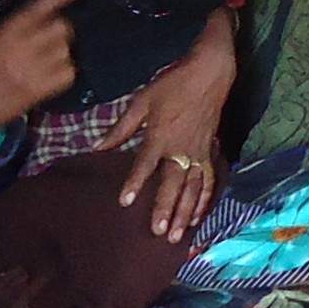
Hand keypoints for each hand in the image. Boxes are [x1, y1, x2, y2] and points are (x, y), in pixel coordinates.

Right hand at [0, 0, 80, 142]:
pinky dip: (63, 74)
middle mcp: (21, 46)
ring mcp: (34, 69)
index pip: (37, 8)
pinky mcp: (42, 90)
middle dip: (58, 32)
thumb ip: (13, 28)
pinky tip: (48, 77)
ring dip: (60, 53)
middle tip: (45, 43)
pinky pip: (69, 73)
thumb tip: (41, 18)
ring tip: (42, 62)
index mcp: (4, 32)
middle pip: (62, 27)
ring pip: (67, 50)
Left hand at [95, 12, 236, 239]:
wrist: (210, 72)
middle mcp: (181, 148)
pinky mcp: (209, 152)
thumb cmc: (172, 84)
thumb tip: (97, 147)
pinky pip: (208, 180)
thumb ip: (121, 128)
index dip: (135, 183)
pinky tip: (197, 216)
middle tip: (159, 232)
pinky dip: (204, 199)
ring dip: (185, 212)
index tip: (126, 202)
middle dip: (166, 209)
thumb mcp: (142, 102)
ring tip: (177, 235)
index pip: (146, 164)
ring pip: (192, 188)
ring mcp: (198, 152)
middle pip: (173, 183)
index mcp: (161, 135)